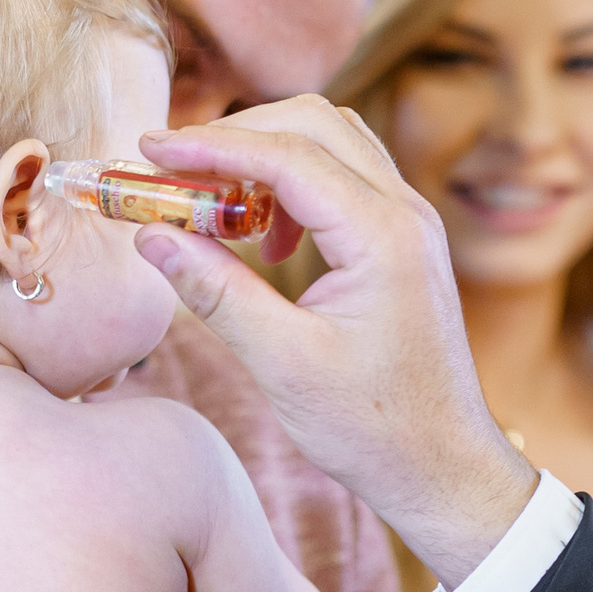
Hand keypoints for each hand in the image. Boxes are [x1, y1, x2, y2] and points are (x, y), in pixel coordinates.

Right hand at [135, 100, 538, 591]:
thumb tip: (152, 236)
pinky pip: (344, 181)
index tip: (150, 151)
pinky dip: (293, 187)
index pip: (287, 154)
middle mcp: (405, 213)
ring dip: (266, 158)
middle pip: (314, 124)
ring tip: (215, 207)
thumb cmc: (373, 428)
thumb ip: (216, 291)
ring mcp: (409, 223)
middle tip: (173, 171)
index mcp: (382, 236)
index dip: (211, 146)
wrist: (442, 468)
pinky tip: (264, 244)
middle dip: (238, 136)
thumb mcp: (282, 363)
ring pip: (332, 143)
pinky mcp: (402, 242)